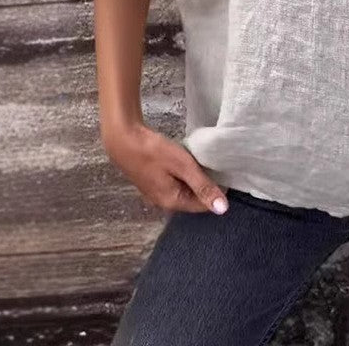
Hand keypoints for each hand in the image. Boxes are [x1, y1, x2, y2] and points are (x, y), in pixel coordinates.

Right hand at [102, 121, 228, 214]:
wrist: (123, 138)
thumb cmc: (153, 151)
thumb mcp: (183, 166)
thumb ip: (203, 186)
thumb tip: (223, 209)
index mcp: (172, 203)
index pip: (203, 206)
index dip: (217, 191)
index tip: (225, 173)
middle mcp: (163, 202)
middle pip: (194, 198)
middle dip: (206, 185)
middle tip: (216, 165)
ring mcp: (156, 192)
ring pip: (185, 189)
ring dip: (195, 178)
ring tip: (203, 161)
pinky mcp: (153, 181)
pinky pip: (176, 182)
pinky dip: (184, 173)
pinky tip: (187, 161)